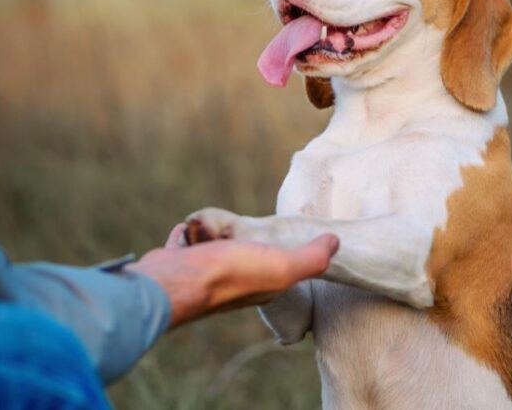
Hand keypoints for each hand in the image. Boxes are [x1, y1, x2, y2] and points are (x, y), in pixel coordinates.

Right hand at [127, 224, 337, 327]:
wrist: (175, 281)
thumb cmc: (230, 274)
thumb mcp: (282, 267)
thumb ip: (311, 258)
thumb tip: (336, 242)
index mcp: (261, 286)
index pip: (276, 267)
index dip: (282, 252)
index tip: (283, 236)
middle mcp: (232, 283)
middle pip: (242, 255)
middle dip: (243, 240)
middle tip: (245, 227)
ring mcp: (202, 273)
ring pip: (212, 249)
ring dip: (213, 235)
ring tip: (216, 226)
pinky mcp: (177, 262)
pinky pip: (184, 243)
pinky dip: (186, 235)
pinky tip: (188, 229)